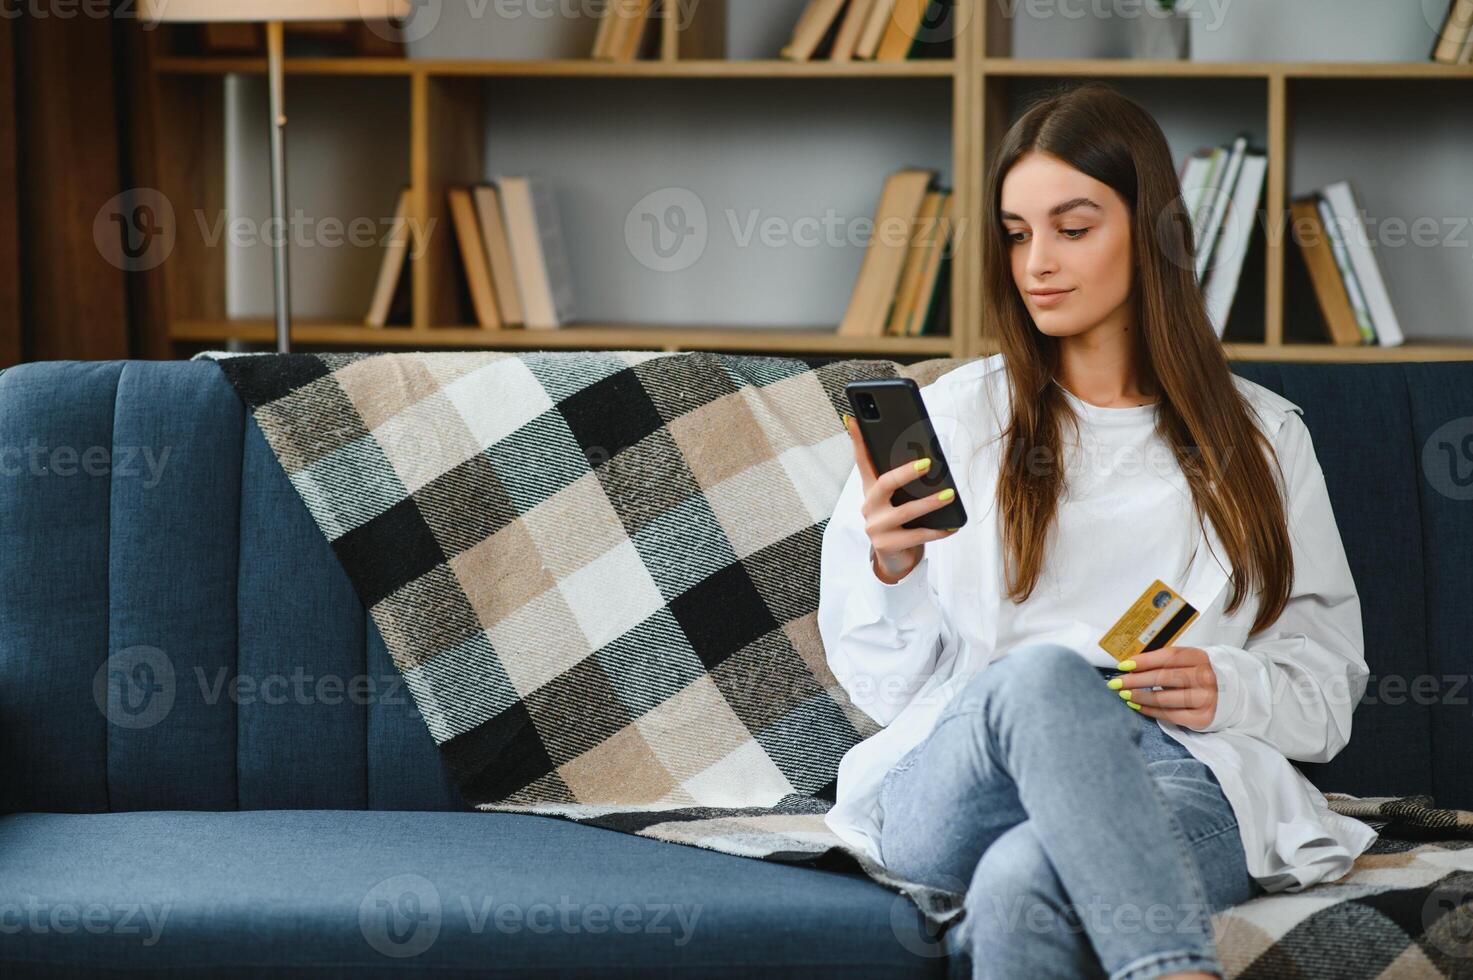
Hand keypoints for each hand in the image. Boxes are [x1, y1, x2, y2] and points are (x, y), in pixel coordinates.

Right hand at [843, 414, 958, 583]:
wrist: (894, 558)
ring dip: (929, 503)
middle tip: (928, 463)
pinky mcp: (886, 545)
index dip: (857, 440)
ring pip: (904, 512)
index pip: (862, 461)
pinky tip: (951, 526)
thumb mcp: (898, 499)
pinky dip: (936, 531)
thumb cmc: (900, 522)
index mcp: (871, 490)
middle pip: (884, 483)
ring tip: (950, 495)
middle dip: (906, 472)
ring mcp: (875, 526)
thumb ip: (906, 481)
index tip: (855, 419)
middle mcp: (869, 506)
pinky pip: (916, 536)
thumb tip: (928, 460)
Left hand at [1111, 646, 1217, 730]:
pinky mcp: (1202, 718)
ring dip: (1139, 697)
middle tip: (1116, 683)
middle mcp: (1205, 677)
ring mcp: (1206, 699)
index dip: (1144, 660)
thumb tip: (1129, 666)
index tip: (1123, 665)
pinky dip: (1149, 711)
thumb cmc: (1195, 675)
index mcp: (1200, 658)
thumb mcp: (1185, 662)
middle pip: (1164, 677)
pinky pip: (1169, 715)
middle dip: (1135, 680)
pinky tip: (1136, 706)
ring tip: (1124, 695)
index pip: (1168, 656)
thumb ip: (1162, 662)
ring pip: (1165, 698)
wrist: (1225, 696)